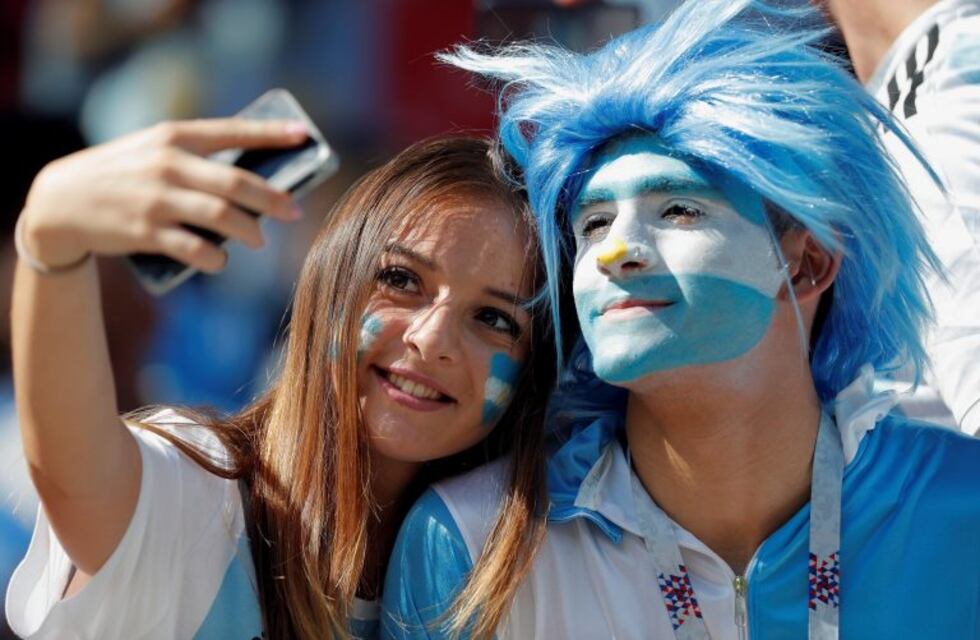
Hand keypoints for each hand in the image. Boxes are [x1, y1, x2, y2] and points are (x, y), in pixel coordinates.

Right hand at [18, 118, 306, 271]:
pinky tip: (221, 259)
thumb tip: (253, 182)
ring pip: (222, 216)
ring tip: (259, 240)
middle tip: (294, 212)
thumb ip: (196, 158)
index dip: (271, 134)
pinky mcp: (146, 232)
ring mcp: (158, 199)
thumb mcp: (152, 150)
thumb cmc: (121, 174)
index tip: (303, 136)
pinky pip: (194, 249)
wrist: (60, 200)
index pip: (233, 132)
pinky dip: (216, 258)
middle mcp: (169, 165)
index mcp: (174, 137)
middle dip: (274, 199)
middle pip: (237, 183)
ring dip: (249, 231)